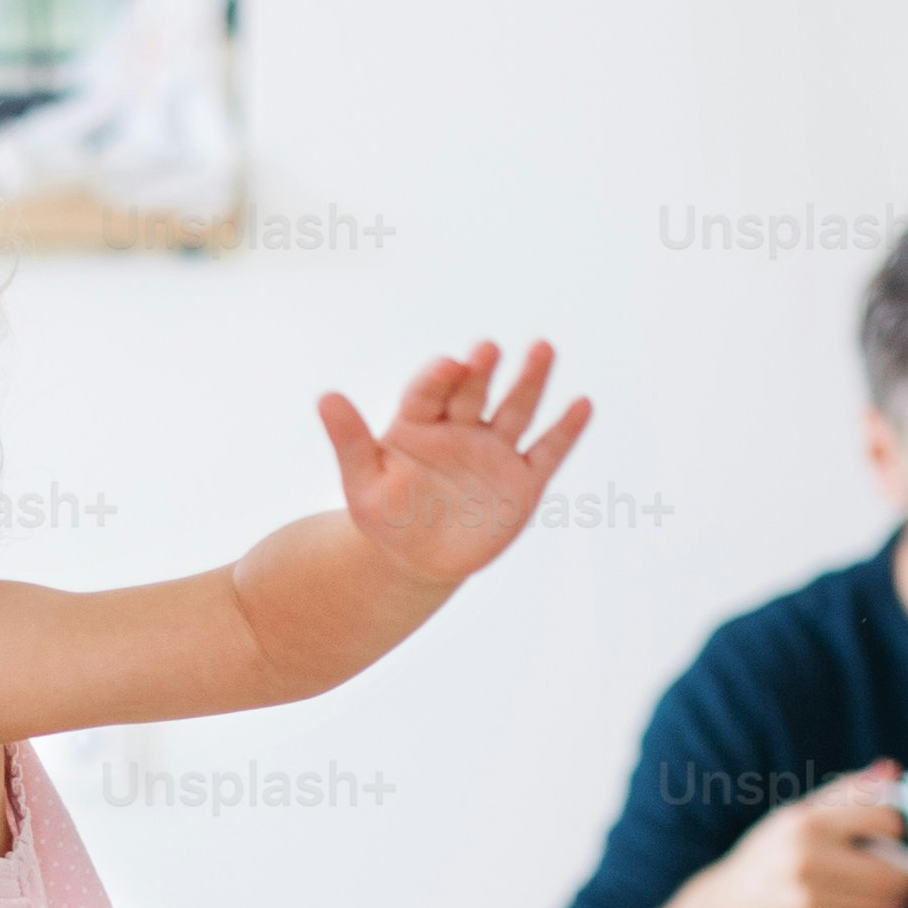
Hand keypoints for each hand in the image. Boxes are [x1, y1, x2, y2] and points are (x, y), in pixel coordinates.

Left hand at [316, 340, 590, 589]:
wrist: (417, 559)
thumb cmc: (385, 517)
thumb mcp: (361, 483)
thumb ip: (349, 441)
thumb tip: (324, 396)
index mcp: (419, 423)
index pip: (429, 392)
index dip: (439, 379)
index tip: (449, 364)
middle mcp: (461, 428)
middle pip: (474, 392)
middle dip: (482, 370)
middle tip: (487, 349)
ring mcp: (494, 451)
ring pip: (515, 410)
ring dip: (530, 381)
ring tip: (542, 349)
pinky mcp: (523, 480)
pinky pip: (547, 452)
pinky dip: (565, 430)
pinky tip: (582, 404)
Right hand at [694, 764, 907, 907]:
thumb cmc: (769, 859)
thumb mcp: (797, 816)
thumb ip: (847, 793)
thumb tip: (892, 770)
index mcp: (803, 825)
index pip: (885, 818)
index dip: (896, 827)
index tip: (891, 834)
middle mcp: (804, 863)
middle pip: (895, 871)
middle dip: (905, 872)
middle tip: (901, 871)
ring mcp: (809, 904)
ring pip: (887, 905)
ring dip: (892, 899)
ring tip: (878, 893)